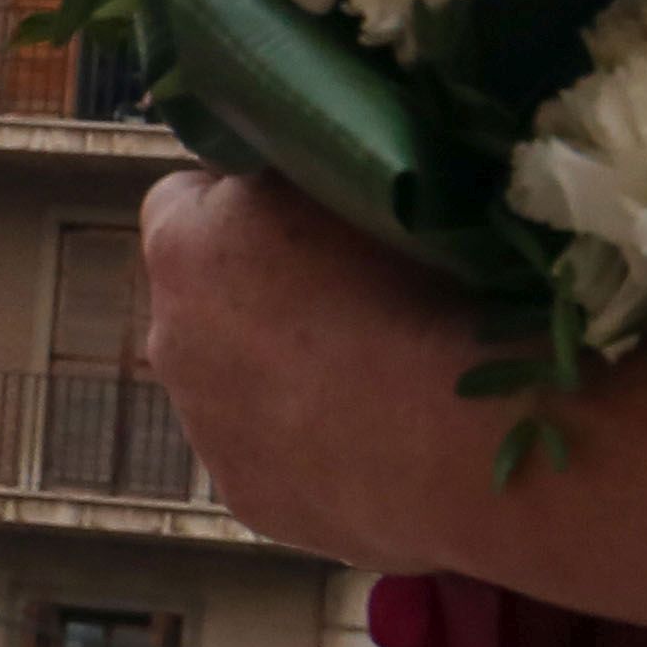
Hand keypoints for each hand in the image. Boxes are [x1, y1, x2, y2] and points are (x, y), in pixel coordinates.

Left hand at [141, 172, 646, 646]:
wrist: (477, 438)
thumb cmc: (435, 281)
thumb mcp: (380, 173)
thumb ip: (324, 160)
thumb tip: (321, 144)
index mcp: (184, 240)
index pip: (194, 198)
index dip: (259, 202)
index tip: (326, 213)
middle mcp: (169, 333)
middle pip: (211, 295)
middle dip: (266, 292)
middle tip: (364, 297)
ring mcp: (206, 428)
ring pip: (238, 380)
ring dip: (289, 372)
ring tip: (386, 376)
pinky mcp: (248, 502)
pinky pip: (273, 455)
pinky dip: (311, 445)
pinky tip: (385, 441)